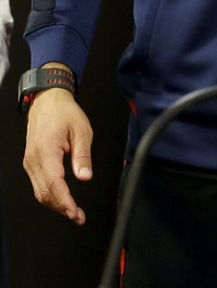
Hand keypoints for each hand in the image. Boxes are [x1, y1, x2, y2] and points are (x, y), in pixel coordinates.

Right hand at [23, 85, 92, 224]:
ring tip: (73, 212)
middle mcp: (34, 160)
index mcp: (46, 152)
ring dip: (55, 204)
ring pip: (40, 191)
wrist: (47, 101)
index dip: (65, 202)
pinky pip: (39, 184)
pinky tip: (62, 199)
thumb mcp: (82, 131)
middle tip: (78, 217)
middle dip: (61, 208)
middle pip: (45, 193)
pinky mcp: (31, 162)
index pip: (54, 185)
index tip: (75, 212)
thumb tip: (85, 177)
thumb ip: (83, 156)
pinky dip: (50, 194)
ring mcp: (30, 162)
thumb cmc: (65, 113)